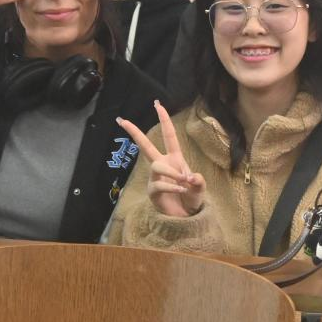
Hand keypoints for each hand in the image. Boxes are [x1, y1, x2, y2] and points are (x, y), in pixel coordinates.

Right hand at [117, 100, 204, 217]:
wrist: (186, 216)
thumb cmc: (192, 198)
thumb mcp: (200, 187)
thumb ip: (198, 180)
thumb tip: (190, 177)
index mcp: (174, 158)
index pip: (169, 135)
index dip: (164, 119)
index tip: (157, 104)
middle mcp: (163, 164)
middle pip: (146, 145)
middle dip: (135, 132)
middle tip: (122, 120)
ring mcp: (155, 177)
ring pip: (157, 166)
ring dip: (172, 172)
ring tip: (183, 181)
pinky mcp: (153, 191)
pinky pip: (159, 184)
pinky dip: (172, 186)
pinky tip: (182, 190)